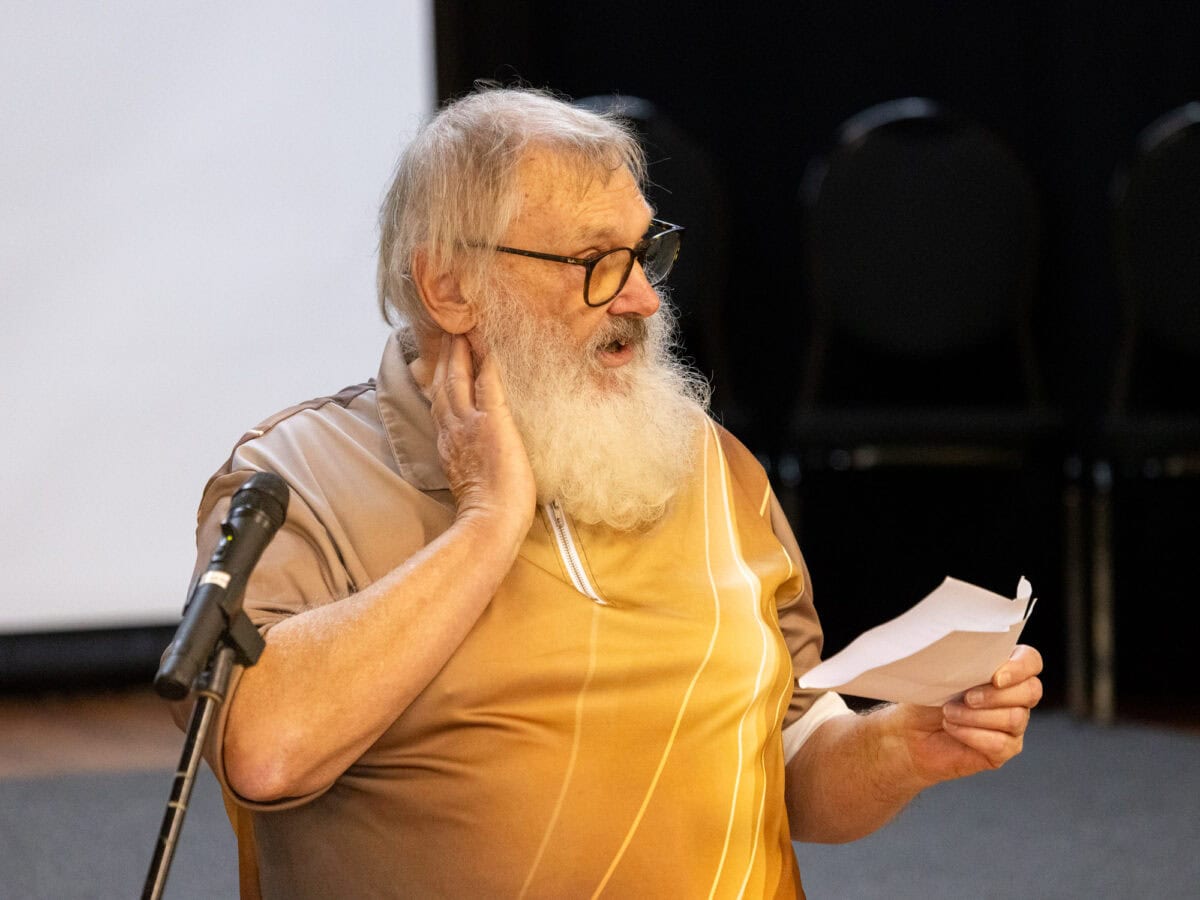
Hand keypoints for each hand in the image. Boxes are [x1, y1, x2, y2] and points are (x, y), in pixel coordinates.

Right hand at [429, 334, 536, 542]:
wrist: (490, 522)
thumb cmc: (488, 514)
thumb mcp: (468, 483)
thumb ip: (466, 465)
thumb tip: (474, 461)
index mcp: (448, 445)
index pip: (441, 403)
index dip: (441, 379)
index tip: (442, 361)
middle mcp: (453, 429)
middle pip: (444, 383)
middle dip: (445, 356)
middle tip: (448, 331)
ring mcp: (470, 423)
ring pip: (459, 377)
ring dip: (460, 350)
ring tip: (463, 328)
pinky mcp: (492, 420)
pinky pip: (488, 380)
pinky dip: (487, 358)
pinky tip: (489, 340)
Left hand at [894, 644, 1043, 785]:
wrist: (909, 731)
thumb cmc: (927, 697)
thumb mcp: (943, 673)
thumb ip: (964, 661)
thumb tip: (971, 652)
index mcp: (1003, 668)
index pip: (1031, 661)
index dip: (1020, 668)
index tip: (996, 677)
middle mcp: (1015, 695)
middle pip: (1031, 691)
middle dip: (995, 695)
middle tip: (966, 697)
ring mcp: (1014, 723)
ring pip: (1014, 718)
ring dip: (976, 716)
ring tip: (949, 713)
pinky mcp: (1005, 749)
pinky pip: (1002, 743)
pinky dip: (972, 735)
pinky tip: (952, 729)